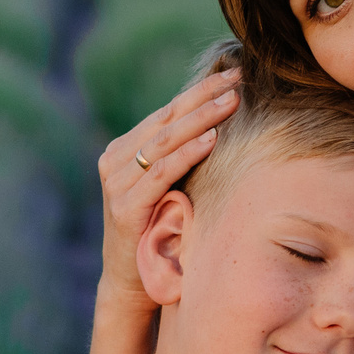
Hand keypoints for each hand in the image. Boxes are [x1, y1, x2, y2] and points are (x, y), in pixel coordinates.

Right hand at [97, 74, 239, 312]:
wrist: (131, 280)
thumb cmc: (159, 227)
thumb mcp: (168, 185)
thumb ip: (181, 155)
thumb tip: (223, 119)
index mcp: (125, 149)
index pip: (167, 110)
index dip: (200, 90)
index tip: (234, 72)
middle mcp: (115, 160)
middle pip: (166, 118)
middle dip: (204, 96)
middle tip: (238, 79)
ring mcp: (117, 184)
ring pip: (164, 141)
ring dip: (201, 118)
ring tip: (231, 102)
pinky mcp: (125, 208)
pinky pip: (161, 173)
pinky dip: (188, 154)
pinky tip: (212, 140)